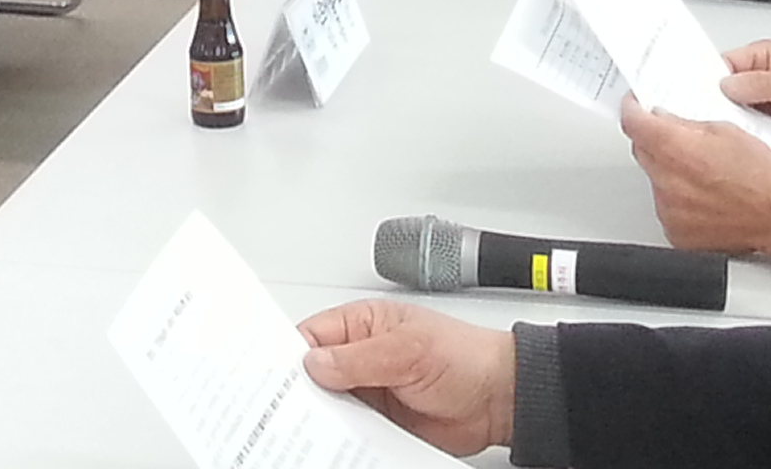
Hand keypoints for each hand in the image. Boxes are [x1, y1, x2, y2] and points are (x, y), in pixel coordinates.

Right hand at [295, 299, 514, 456]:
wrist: (499, 400)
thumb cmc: (465, 357)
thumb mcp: (409, 350)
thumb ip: (360, 358)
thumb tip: (314, 363)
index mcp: (362, 325)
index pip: (312, 336)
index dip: (288, 355)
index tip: (271, 377)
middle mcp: (360, 357)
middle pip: (314, 374)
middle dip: (300, 391)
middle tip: (285, 410)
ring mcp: (369, 392)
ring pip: (329, 407)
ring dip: (322, 419)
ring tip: (307, 431)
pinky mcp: (379, 423)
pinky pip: (351, 432)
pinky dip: (342, 440)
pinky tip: (337, 445)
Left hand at [619, 99, 770, 263]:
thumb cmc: (764, 179)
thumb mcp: (727, 130)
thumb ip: (688, 123)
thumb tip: (666, 119)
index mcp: (674, 149)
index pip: (632, 123)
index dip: (632, 109)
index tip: (635, 106)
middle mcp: (666, 181)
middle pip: (641, 151)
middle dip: (654, 141)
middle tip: (677, 140)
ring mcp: (669, 210)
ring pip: (655, 181)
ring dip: (669, 173)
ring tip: (703, 176)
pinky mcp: (677, 233)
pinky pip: (666, 208)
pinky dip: (678, 201)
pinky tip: (704, 198)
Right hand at [720, 38, 770, 146]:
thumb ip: (762, 83)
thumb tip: (730, 84)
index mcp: (765, 57)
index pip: (725, 62)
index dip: (711, 77)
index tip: (701, 93)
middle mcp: (762, 80)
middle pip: (727, 91)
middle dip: (723, 105)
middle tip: (719, 117)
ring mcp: (765, 107)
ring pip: (736, 116)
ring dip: (737, 126)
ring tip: (738, 134)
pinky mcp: (770, 132)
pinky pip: (749, 135)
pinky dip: (748, 142)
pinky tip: (749, 148)